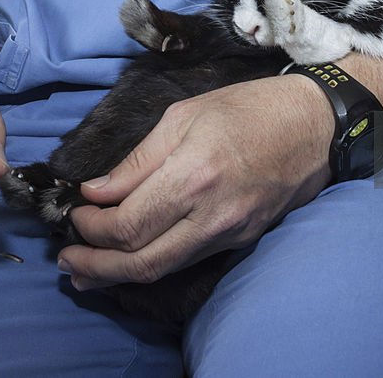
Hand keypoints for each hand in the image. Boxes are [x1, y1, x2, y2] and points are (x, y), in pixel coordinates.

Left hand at [58, 75, 334, 289]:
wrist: (315, 124)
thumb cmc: (249, 108)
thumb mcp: (185, 115)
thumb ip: (138, 160)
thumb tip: (97, 192)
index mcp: (191, 174)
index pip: (127, 223)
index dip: (91, 228)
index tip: (75, 215)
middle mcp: (210, 213)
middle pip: (141, 261)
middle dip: (96, 265)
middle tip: (67, 260)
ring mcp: (230, 232)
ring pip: (164, 270)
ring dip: (118, 275)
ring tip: (88, 271)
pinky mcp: (242, 239)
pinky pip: (188, 260)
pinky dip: (153, 265)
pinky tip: (134, 259)